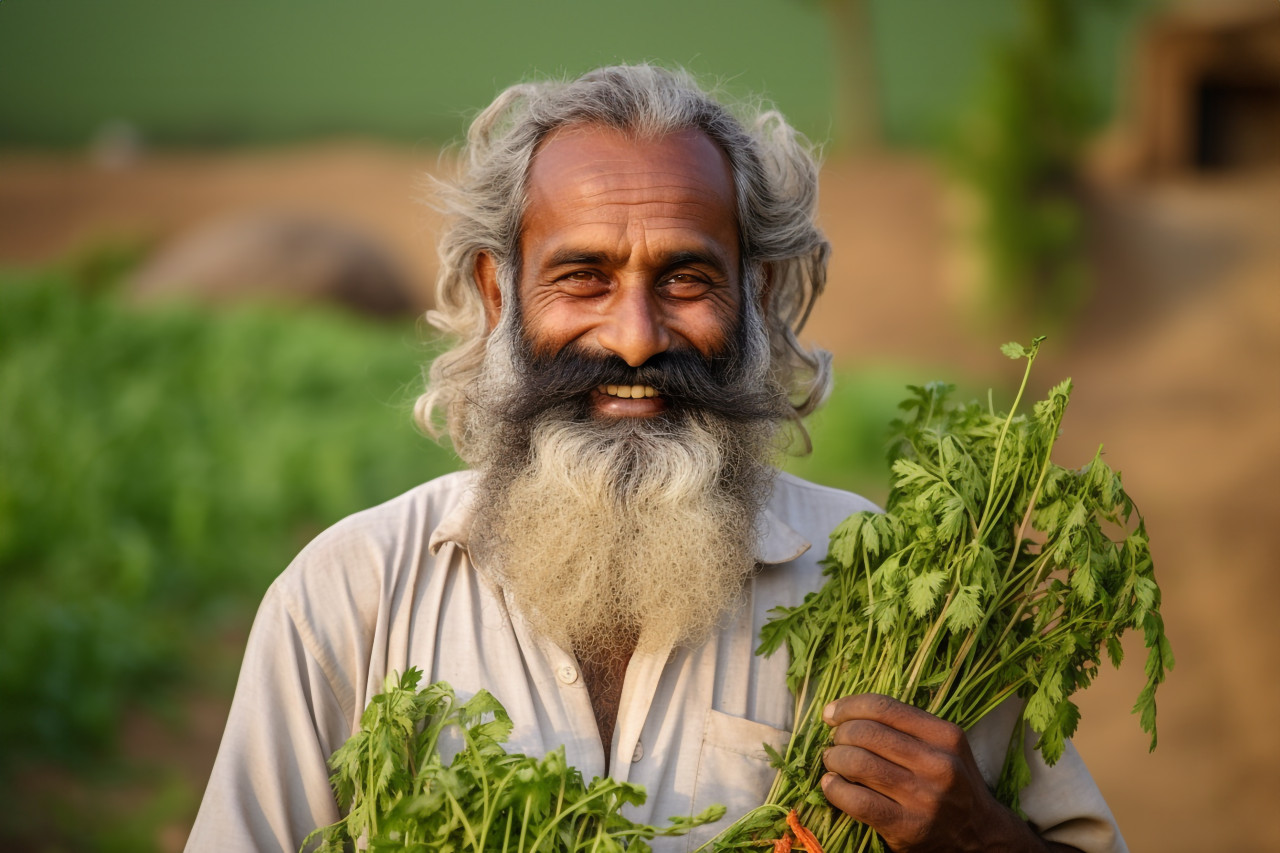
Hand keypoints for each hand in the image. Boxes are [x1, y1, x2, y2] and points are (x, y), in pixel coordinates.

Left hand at [820, 694, 1068, 852]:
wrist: (979, 836)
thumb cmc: (952, 784)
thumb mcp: (944, 747)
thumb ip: (906, 727)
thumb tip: (845, 713)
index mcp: (946, 736)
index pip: (884, 707)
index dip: (849, 706)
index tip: (831, 713)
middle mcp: (938, 764)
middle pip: (867, 733)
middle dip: (840, 734)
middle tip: (835, 742)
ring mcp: (924, 798)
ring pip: (858, 763)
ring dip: (834, 759)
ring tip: (833, 762)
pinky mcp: (907, 827)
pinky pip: (857, 801)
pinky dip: (834, 789)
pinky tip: (831, 785)